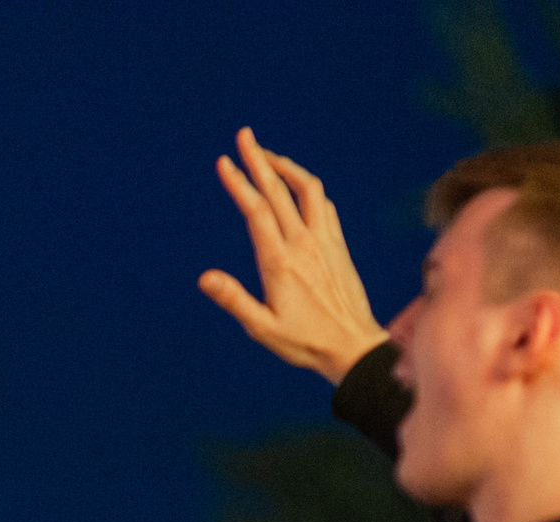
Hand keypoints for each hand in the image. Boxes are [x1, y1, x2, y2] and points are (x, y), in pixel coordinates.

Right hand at [198, 127, 385, 384]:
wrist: (354, 347)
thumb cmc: (305, 343)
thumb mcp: (262, 328)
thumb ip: (234, 300)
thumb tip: (205, 277)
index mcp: (280, 262)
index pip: (256, 211)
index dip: (239, 183)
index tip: (224, 161)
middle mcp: (304, 244)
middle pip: (278, 191)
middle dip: (259, 160)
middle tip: (244, 136)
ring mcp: (324, 242)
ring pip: (307, 190)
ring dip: (286, 168)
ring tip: (268, 157)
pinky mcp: (338, 246)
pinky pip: (323, 205)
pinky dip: (307, 188)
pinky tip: (298, 188)